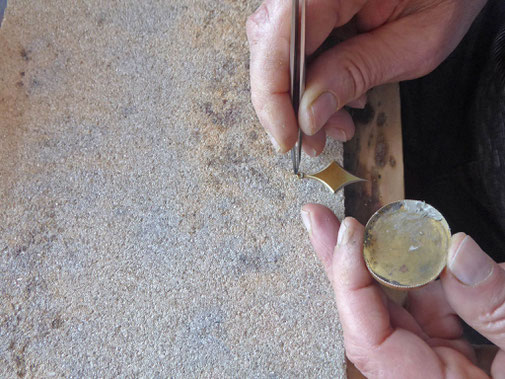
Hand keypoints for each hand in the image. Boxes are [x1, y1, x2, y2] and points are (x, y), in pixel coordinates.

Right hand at [247, 0, 485, 155]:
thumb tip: (308, 112)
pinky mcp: (318, 5)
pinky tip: (339, 100)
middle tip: (310, 139)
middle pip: (270, 44)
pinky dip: (314, 79)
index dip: (273, 93)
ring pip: (280, 49)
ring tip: (335, 124)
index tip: (287, 137)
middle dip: (287, 101)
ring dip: (301, 96)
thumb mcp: (415, 42)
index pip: (278, 36)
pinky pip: (299, 45)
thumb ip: (357, 72)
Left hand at [301, 203, 504, 377]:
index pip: (370, 339)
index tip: (350, 233)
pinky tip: (423, 248)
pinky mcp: (451, 353)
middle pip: (369, 316)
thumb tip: (459, 252)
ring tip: (366, 225)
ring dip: (383, 264)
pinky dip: (427, 276)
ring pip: (397, 307)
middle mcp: (423, 378)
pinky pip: (429, 309)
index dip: (351, 282)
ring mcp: (437, 365)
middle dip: (342, 263)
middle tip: (320, 221)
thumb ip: (500, 306)